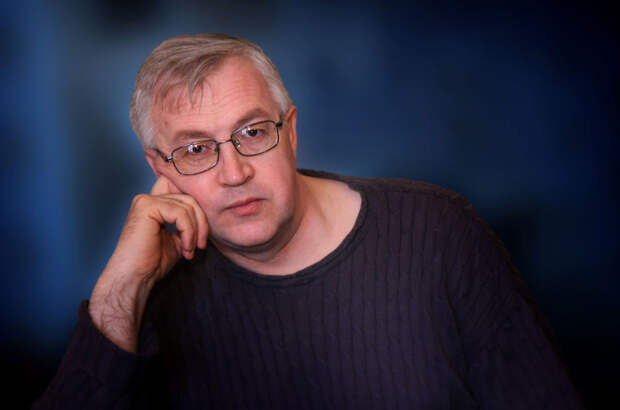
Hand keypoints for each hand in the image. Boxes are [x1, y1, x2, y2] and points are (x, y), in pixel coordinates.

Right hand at [89, 176, 207, 351]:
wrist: (135, 278)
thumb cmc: (153, 263)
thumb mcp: (178, 240)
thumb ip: (187, 224)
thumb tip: (205, 216)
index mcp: (153, 204)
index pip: (180, 189)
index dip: (196, 204)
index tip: (201, 232)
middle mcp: (147, 199)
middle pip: (189, 197)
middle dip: (201, 221)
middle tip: (201, 244)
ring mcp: (145, 201)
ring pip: (188, 205)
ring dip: (195, 230)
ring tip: (191, 250)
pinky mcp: (147, 207)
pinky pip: (181, 214)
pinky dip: (188, 232)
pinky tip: (185, 249)